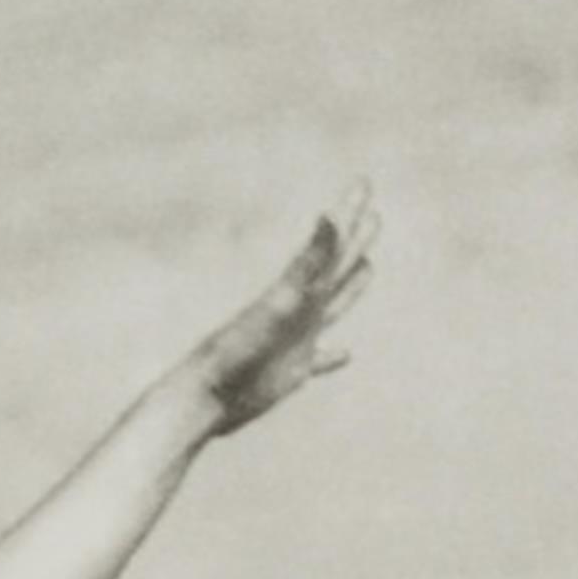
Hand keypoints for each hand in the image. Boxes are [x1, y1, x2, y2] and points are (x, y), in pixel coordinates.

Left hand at [180, 188, 375, 434]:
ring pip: (334, 306)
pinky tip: (346, 353)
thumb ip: (305, 263)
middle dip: (355, 240)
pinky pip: (321, 361)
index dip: (348, 214)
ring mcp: (297, 339)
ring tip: (367, 268)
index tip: (363, 182)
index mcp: (297, 289)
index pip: (331, 243)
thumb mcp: (278, 303)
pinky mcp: (292, 372)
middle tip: (373, 214)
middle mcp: (300, 309)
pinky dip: (334, 356)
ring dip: (352, 287)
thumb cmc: (235, 350)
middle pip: (336, 267)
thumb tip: (328, 218)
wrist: (204, 396)